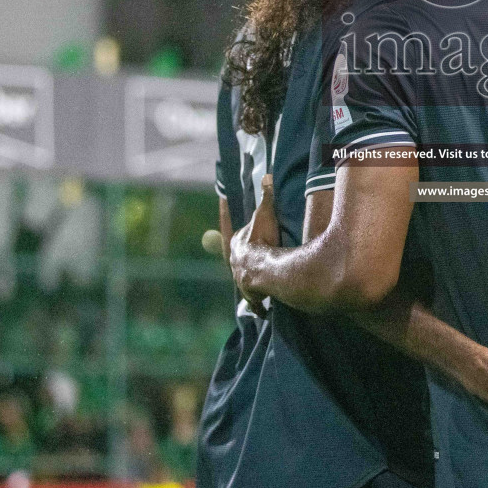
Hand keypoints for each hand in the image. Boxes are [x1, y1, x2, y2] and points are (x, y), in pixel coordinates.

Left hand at [229, 176, 279, 314]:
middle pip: (235, 257)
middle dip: (239, 256)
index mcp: (235, 243)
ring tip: (254, 288)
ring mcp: (241, 279)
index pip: (227, 228)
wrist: (260, 273)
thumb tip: (267, 176)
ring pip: (242, 279)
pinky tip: (260, 311)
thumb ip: (266, 197)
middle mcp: (234, 262)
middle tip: (242, 255)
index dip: (225, 217)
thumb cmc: (261, 243)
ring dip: (248, 282)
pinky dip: (257, 305)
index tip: (220, 213)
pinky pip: (254, 299)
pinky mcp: (251, 295)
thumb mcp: (264, 217)